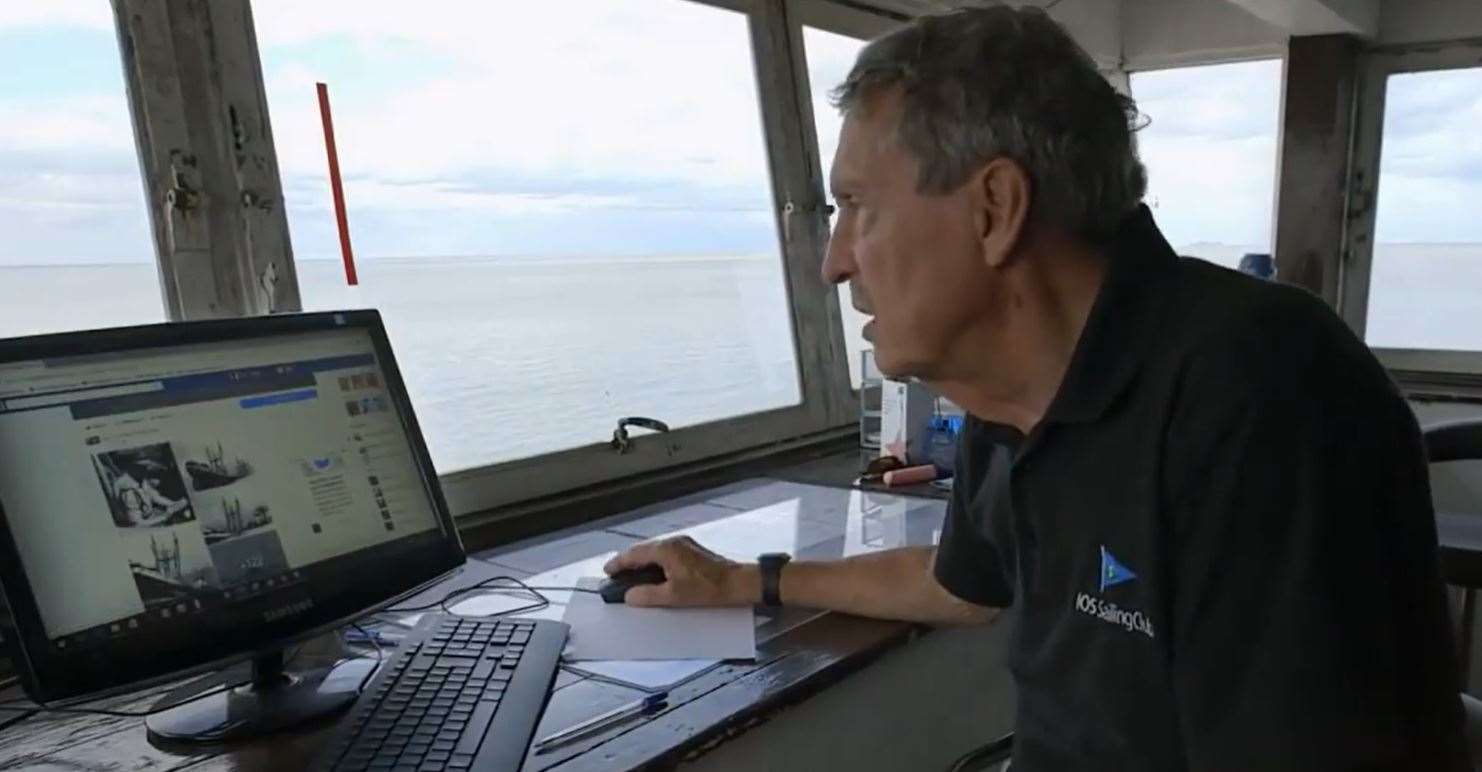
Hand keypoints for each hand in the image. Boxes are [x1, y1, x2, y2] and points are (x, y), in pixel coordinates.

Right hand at [603, 536, 756, 607]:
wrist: (739, 583)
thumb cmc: (709, 588)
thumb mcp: (674, 596)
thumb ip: (648, 595)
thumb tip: (630, 596)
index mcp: (666, 549)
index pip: (634, 554)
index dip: (619, 563)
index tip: (608, 570)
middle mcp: (674, 542)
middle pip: (644, 550)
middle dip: (629, 562)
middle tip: (617, 574)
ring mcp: (685, 545)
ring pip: (656, 551)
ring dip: (643, 562)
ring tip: (633, 576)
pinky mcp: (693, 551)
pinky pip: (666, 553)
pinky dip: (655, 562)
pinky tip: (655, 574)